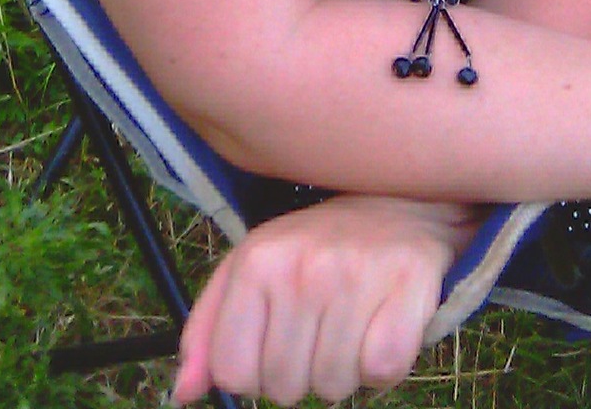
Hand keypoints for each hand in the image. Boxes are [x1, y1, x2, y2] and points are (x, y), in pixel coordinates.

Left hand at [171, 195, 477, 405]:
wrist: (399, 202)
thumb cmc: (318, 246)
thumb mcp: (253, 269)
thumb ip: (209, 329)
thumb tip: (183, 392)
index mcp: (257, 261)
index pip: (234, 373)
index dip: (256, 373)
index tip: (277, 343)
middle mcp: (303, 266)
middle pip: (284, 387)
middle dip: (302, 373)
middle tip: (322, 329)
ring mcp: (356, 274)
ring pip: (333, 387)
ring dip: (344, 370)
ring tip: (352, 324)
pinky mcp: (407, 282)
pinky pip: (382, 370)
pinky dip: (384, 366)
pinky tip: (382, 326)